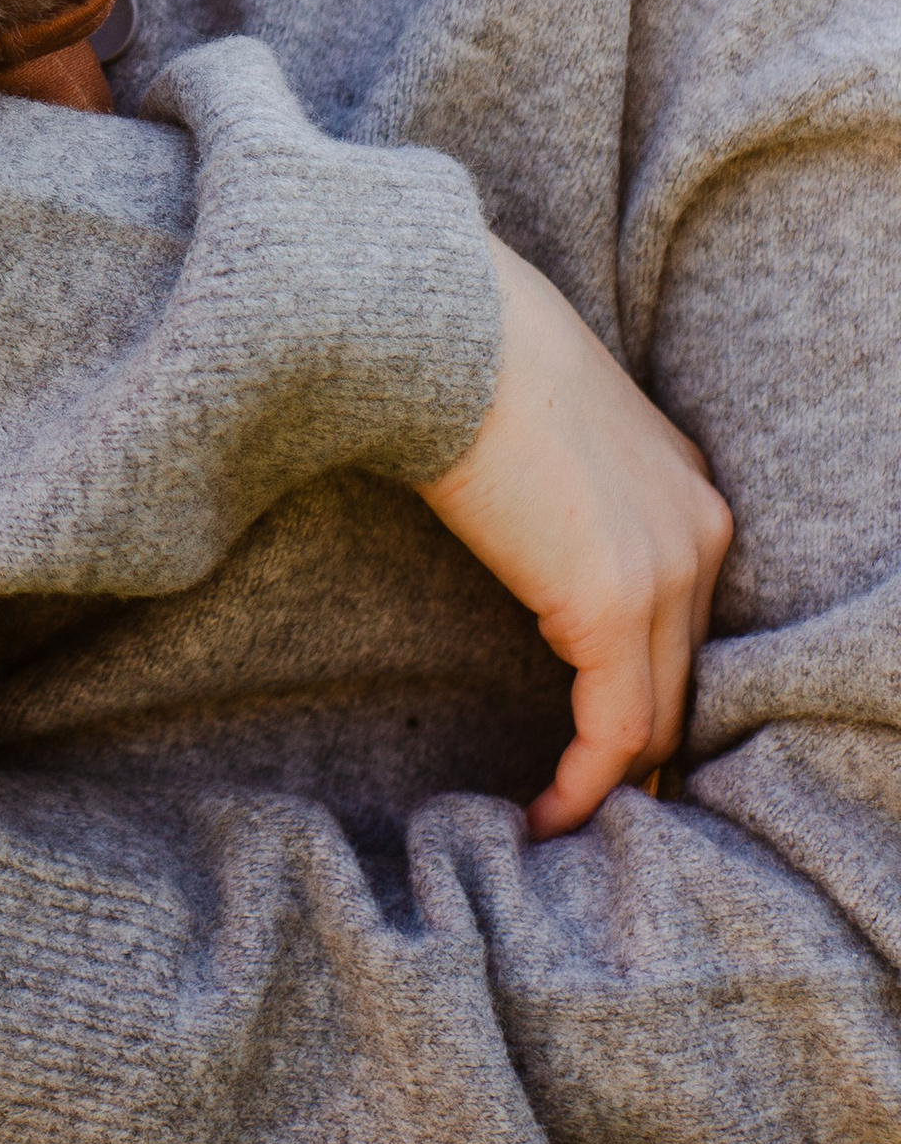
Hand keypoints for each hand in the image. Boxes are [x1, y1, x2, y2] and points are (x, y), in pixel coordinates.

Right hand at [421, 236, 733, 839]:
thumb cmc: (465, 348)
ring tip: (552, 821)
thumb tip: (512, 522)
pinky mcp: (614, 605)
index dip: (643, 687)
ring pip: (652, 715)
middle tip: (578, 803)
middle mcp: (700, 530)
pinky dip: (584, 786)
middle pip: (679, 677)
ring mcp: (668, 570)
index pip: (681, 620)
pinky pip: (613, 730)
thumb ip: (559, 484)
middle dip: (635, 748)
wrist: (444, 322)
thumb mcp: (544, 419)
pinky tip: (543, 817)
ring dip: (608, 779)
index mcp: (683, 481)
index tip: (601, 739)